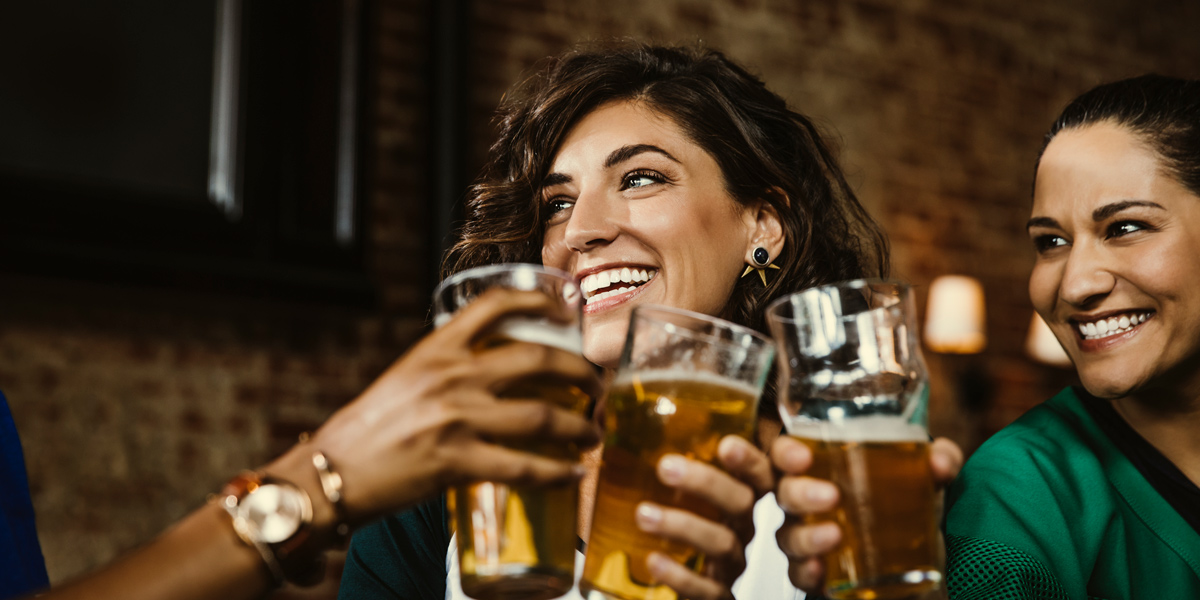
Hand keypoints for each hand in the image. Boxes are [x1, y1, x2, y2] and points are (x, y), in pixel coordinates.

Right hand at [300, 288, 601, 526]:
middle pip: (538, 358)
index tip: (567, 307)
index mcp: (436, 348)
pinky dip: (558, 473)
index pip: (495, 305)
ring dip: (580, 427)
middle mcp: (451, 376)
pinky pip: (524, 467)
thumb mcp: (406, 379)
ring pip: (543, 416)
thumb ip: (448, 370)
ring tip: (593, 434)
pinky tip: (573, 474)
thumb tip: (493, 372)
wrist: (328, 473)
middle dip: (581, 372)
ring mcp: (457, 419)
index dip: (538, 298)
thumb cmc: (365, 430)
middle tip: (598, 386)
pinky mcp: (457, 463)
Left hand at [633, 436, 774, 599]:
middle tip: (667, 467)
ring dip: (683, 525)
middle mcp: (741, 525)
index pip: (758, 468)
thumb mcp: (665, 483)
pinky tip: (654, 560)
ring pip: (721, 542)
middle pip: (742, 500)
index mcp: (737, 492)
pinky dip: (680, 575)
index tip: (727, 444)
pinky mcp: (718, 594)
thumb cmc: (673, 519)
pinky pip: (707, 588)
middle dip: (708, 482)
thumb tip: (605, 412)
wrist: (675, 581)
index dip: (750, 458)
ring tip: (644, 514)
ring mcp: (731, 562)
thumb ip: (646, 449)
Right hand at [772, 436, 961, 592]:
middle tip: (831, 496)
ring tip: (835, 535)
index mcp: (821, 468)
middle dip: (801, 493)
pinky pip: (798, 574)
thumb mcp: (925, 476)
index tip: (803, 457)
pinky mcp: (819, 572)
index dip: (786, 453)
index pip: (786, 453)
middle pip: (785, 493)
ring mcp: (809, 537)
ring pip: (788, 535)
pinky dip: (806, 572)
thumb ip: (940, 460)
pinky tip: (821, 570)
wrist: (918, 554)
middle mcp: (806, 502)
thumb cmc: (905, 502)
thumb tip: (939, 462)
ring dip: (806, 535)